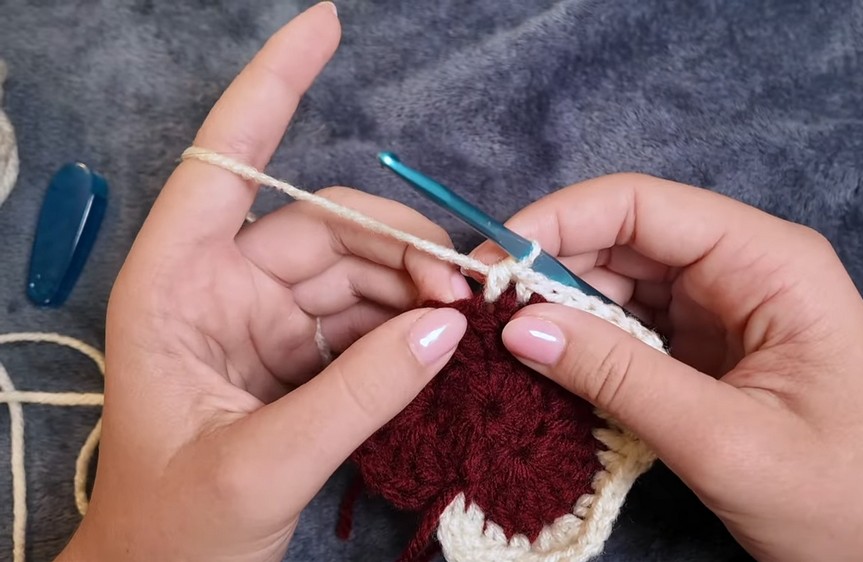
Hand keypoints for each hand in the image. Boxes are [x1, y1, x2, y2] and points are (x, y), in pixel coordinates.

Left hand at [57, 4, 470, 560]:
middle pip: (324, 224)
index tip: (323, 25)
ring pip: (356, 267)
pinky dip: (408, 320)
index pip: (226, 162)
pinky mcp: (298, 353)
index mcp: (176, 286)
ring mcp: (263, 318)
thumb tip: (445, 325)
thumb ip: (358, 395)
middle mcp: (220, 285)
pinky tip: (442, 337)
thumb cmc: (176, 530)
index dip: (272, 88)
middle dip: (401, 242)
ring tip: (466, 316)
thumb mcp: (262, 464)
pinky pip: (366, 314)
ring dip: (415, 282)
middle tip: (465, 289)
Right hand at [472, 174, 862, 560]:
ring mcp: (728, 311)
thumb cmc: (849, 500)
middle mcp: (746, 270)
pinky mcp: (712, 353)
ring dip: (563, 309)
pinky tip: (550, 366)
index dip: (558, 221)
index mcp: (770, 262)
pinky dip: (589, 346)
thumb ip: (617, 377)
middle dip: (550, 267)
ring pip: (623, 286)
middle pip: (625, 240)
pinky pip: (635, 331)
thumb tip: (518, 327)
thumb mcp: (724, 439)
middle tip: (480, 311)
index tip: (492, 259)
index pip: (643, 206)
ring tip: (503, 342)